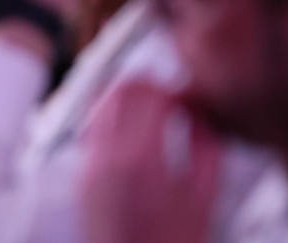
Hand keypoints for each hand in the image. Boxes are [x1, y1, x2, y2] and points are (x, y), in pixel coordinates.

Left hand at [82, 82, 220, 242]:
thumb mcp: (203, 201)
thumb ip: (206, 148)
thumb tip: (200, 113)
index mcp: (140, 161)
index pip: (149, 94)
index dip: (174, 90)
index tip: (190, 100)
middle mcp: (106, 157)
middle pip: (119, 89)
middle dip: (149, 86)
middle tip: (173, 98)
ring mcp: (88, 164)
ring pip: (100, 102)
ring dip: (128, 98)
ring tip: (158, 111)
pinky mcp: (81, 174)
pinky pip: (93, 129)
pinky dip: (114, 117)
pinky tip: (138, 132)